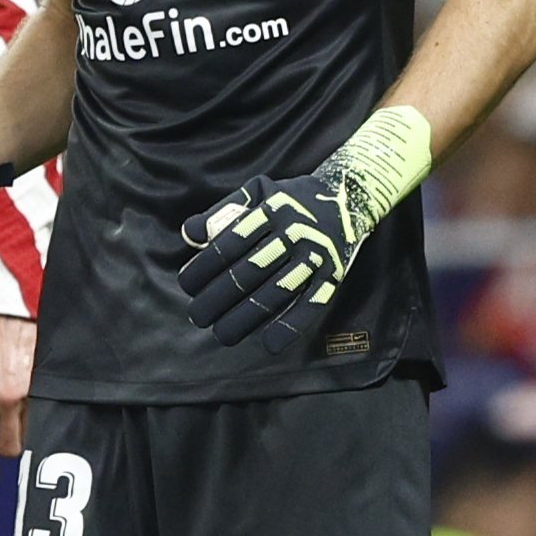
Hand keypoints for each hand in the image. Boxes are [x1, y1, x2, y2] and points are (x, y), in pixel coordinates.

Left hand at [0, 313, 33, 481]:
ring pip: (31, 433)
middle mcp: (4, 400)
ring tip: (24, 429)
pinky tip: (39, 413)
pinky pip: (44, 413)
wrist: (9, 315)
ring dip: (26, 436)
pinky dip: (40, 417)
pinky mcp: (46, 386)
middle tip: (9, 454)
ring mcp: (28, 394)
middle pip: (11, 447)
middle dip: (9, 454)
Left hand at [176, 172, 359, 349]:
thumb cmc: (289, 199)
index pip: (228, 245)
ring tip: (222, 334)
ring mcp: (316, 255)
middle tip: (197, 317)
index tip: (187, 286)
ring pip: (276, 291)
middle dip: (218, 299)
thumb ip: (221, 211)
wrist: (347, 196)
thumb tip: (190, 234)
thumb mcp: (255, 191)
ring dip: (246, 317)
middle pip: (249, 272)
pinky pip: (312, 303)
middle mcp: (294, 233)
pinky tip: (269, 343)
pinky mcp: (333, 273)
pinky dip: (291, 325)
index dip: (204, 269)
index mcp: (269, 212)